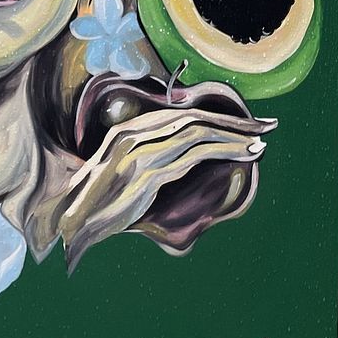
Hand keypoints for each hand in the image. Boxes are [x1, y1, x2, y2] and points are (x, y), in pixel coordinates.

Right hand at [32, 97, 273, 269]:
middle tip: (267, 127)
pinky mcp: (145, 172)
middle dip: (234, 122)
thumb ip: (151, 158)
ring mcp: (139, 150)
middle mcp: (134, 132)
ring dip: (235, 137)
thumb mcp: (125, 173)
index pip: (184, 115)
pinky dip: (224, 151)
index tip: (248, 124)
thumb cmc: (98, 204)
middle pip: (195, 118)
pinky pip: (193, 155)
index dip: (219, 118)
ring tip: (261, 144)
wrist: (70, 222)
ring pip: (198, 133)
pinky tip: (244, 155)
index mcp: (130, 129)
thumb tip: (183, 158)